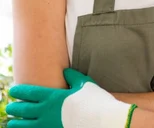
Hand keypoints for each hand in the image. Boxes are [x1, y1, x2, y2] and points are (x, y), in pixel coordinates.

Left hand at [6, 68, 135, 127]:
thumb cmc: (96, 100)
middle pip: (22, 109)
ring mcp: (47, 125)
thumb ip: (73, 77)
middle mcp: (46, 111)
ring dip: (15, 124)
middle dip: (14, 108)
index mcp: (53, 96)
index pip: (29, 92)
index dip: (18, 91)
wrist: (103, 120)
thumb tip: (65, 71)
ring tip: (11, 123)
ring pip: (23, 126)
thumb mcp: (85, 84)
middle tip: (10, 107)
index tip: (13, 91)